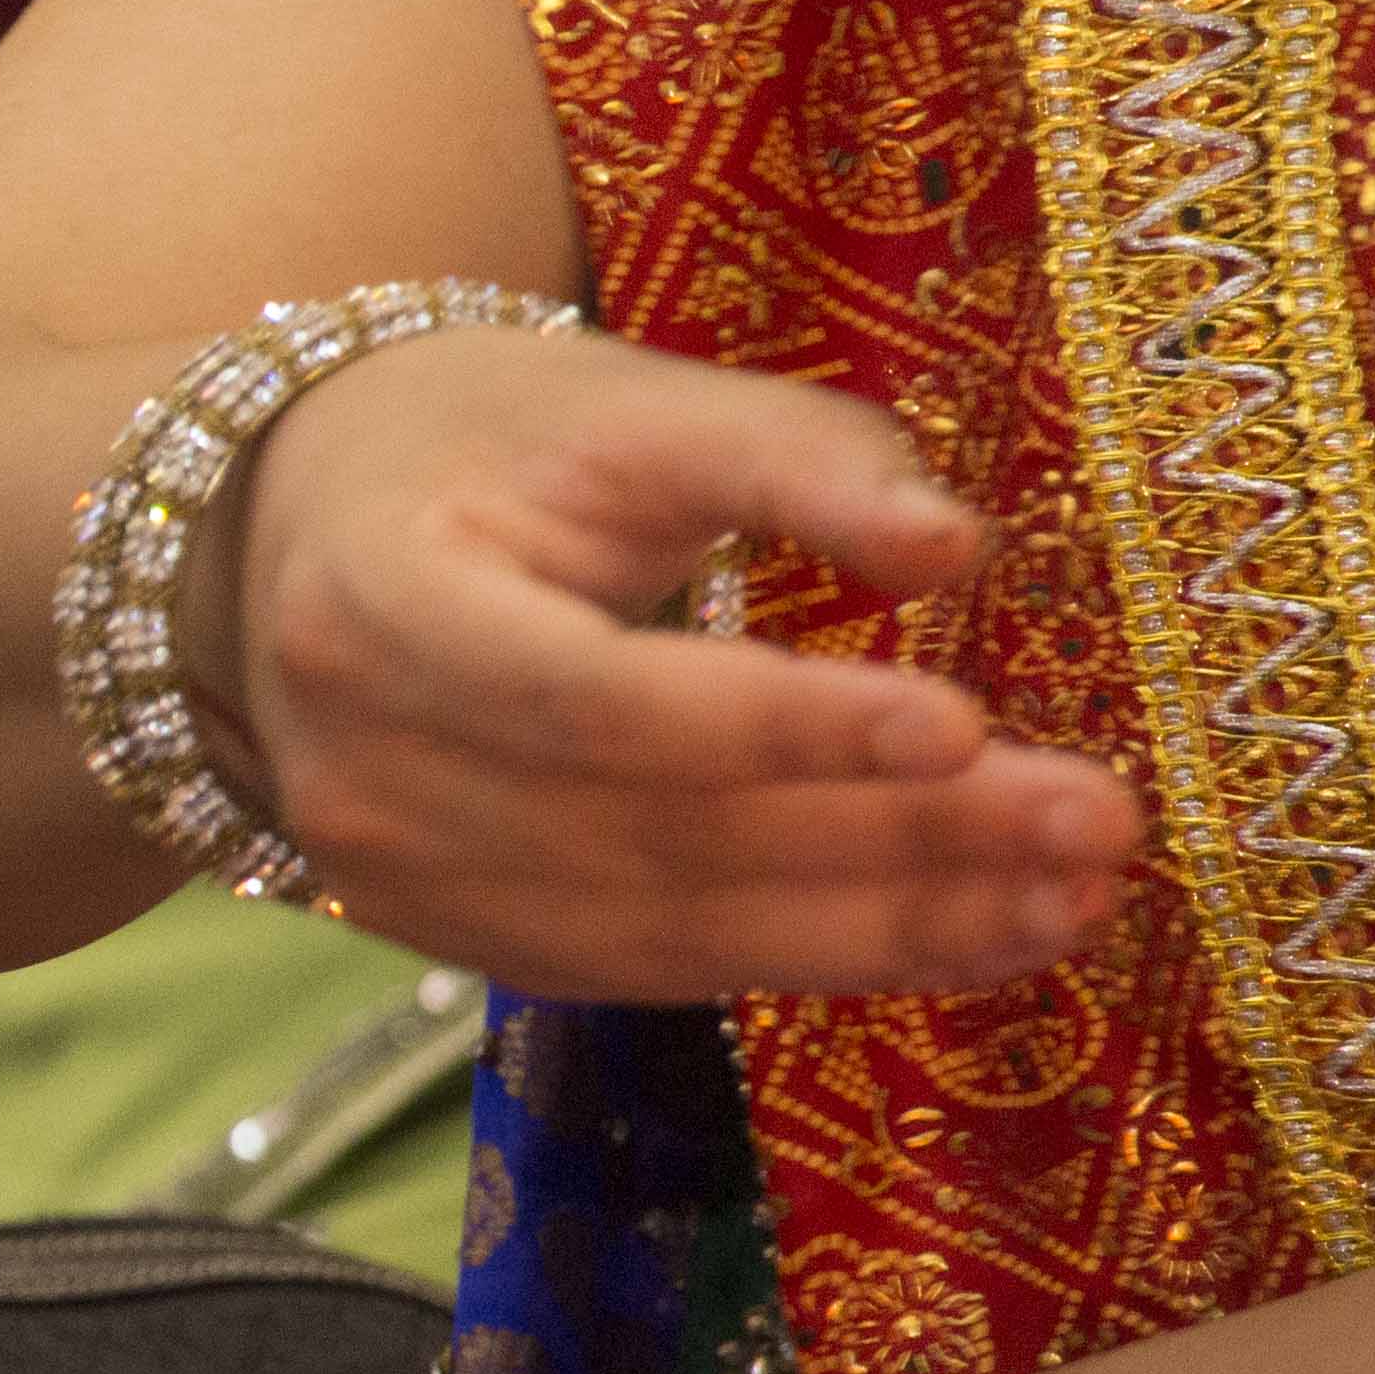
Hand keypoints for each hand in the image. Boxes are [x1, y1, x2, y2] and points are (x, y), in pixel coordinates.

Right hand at [205, 325, 1141, 1001]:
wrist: (282, 543)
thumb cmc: (470, 445)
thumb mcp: (619, 404)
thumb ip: (791, 458)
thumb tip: (952, 549)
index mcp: (377, 609)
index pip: (597, 700)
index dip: (781, 727)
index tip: (964, 722)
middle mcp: (364, 774)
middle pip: (657, 835)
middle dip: (893, 840)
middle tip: (1092, 823)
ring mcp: (394, 878)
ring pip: (669, 931)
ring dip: (886, 926)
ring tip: (1065, 893)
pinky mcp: (452, 938)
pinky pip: (653, 970)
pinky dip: (817, 957)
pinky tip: (960, 932)